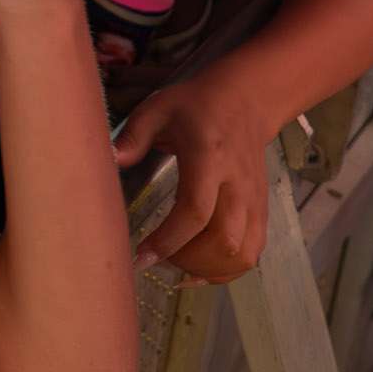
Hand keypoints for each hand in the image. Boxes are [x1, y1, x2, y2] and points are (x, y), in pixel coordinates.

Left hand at [111, 76, 270, 281]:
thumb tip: (111, 160)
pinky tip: (201, 270)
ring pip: (244, 252)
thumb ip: (134, 135)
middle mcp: (237, 183)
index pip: (196, 209)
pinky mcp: (261, 208)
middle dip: (189, 261)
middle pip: (225, 240)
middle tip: (159, 260)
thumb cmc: (195, 106)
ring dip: (210, 270)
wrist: (245, 100)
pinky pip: (252, 251)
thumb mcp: (158, 108)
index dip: (170, 239)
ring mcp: (254, 199)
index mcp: (209, 157)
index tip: (142, 255)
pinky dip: (228, 269)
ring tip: (178, 269)